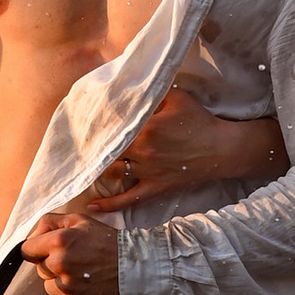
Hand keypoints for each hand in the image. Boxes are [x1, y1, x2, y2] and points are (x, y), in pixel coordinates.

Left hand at [22, 208, 125, 294]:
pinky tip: (85, 286)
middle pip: (39, 268)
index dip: (37, 249)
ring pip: (48, 286)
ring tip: (82, 273)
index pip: (27, 250)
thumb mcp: (80, 221)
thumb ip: (50, 222)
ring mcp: (66, 286)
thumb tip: (31, 236)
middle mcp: (60, 264)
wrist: (136, 268)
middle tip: (76, 260)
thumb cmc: (109, 243)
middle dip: (52, 264)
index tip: (48, 251)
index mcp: (59, 241)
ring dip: (61, 281)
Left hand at [79, 87, 286, 215]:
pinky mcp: (156, 188)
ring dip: (96, 172)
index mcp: (145, 129)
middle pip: (107, 151)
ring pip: (113, 174)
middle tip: (73, 148)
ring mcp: (148, 172)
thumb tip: (127, 88)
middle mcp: (143, 152)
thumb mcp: (176, 96)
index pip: (111, 129)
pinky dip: (111, 205)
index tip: (78, 126)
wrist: (222, 149)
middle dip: (90, 150)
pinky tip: (94, 206)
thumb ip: (150, 93)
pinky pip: (129, 200)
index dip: (94, 128)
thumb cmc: (199, 120)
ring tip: (79, 169)